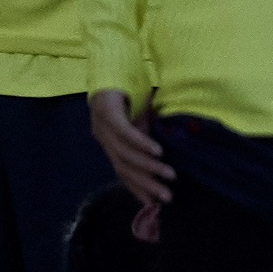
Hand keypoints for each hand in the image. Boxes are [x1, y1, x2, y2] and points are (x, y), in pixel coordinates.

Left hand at [88, 90, 174, 212]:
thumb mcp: (140, 119)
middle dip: (146, 184)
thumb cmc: (127, 94)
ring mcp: (103, 126)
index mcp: (109, 142)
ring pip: (125, 153)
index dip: (136, 188)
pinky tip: (157, 151)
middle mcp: (103, 138)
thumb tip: (165, 154)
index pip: (122, 171)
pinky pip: (125, 132)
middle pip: (124, 167)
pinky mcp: (107, 112)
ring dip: (149, 166)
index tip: (153, 205)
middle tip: (166, 197)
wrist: (111, 66)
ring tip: (169, 175)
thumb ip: (147, 136)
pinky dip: (141, 142)